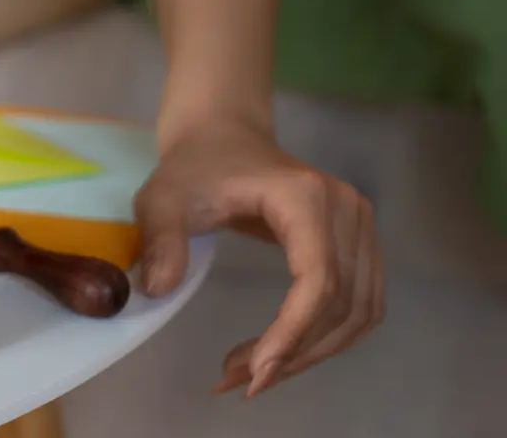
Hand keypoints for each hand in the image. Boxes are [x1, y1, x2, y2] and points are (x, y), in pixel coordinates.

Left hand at [132, 116, 382, 397]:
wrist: (223, 136)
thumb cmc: (194, 167)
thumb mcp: (162, 198)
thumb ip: (159, 239)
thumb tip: (159, 288)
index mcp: (304, 196)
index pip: (318, 279)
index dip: (292, 332)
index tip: (255, 372)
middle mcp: (346, 209)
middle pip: (341, 304)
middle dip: (294, 353)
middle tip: (239, 381)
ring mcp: (359, 225)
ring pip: (356, 312)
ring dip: (311, 353)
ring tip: (253, 374)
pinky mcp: (358, 242)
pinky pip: (358, 304)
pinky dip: (325, 337)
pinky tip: (281, 354)